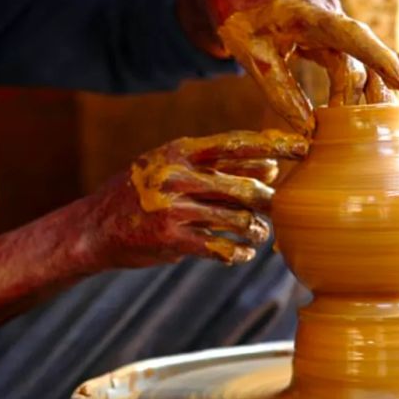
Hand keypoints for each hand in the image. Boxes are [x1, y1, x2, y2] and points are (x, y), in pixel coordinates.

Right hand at [84, 130, 307, 268]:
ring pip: (238, 220)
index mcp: (180, 150)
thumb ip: (217, 166)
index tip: (306, 145)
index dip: (275, 145)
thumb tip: (270, 167)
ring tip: (258, 235)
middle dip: (271, 202)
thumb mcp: (170, 167)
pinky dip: (238, 253)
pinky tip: (241, 253)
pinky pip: (221, 248)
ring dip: (257, 231)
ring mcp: (174, 208)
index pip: (238, 144)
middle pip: (246, 188)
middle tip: (281, 209)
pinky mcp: (172, 240)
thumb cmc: (138, 193)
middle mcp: (178, 175)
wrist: (92, 228)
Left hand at [179, 0, 398, 133]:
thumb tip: (308, 129)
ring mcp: (328, 22)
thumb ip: (279, 91)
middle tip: (373, 128)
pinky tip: (352, 106)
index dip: (382, 59)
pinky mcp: (323, 32)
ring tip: (361, 125)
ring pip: (353, 60)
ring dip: (355, 93)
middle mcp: (327, 14)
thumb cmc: (239, 18)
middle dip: (368, 91)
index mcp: (309, 14)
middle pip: (359, 55)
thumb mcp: (252, 56)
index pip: (353, 36)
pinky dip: (346, 83)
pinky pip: (343, 59)